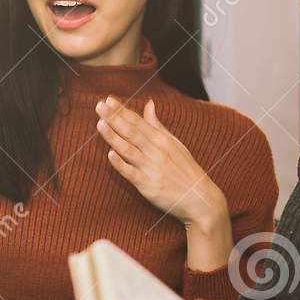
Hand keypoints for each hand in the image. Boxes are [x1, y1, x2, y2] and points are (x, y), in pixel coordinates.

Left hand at [96, 97, 227, 229]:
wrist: (199, 198)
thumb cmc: (186, 170)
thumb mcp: (175, 144)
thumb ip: (157, 125)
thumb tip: (148, 104)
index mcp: (162, 140)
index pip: (139, 122)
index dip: (122, 111)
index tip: (108, 100)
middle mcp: (156, 151)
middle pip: (132, 132)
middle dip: (114, 118)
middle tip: (99, 106)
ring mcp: (151, 168)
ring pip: (129, 149)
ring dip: (114, 136)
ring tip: (100, 124)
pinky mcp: (148, 185)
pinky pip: (131, 173)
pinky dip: (121, 164)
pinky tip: (110, 155)